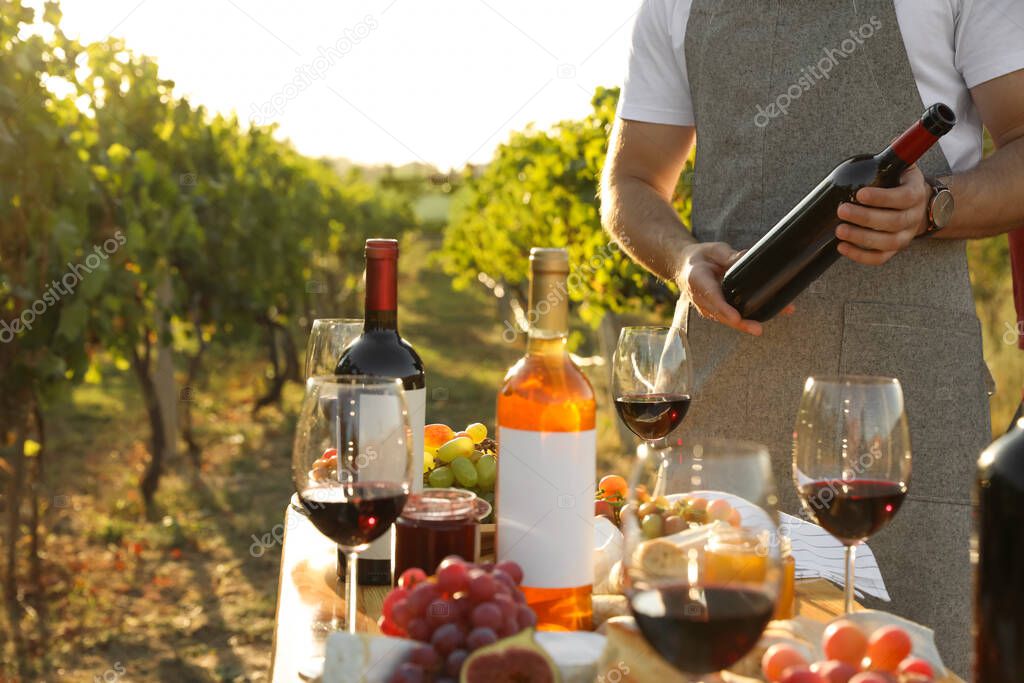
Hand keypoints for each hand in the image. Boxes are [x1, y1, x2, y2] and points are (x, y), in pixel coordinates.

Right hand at [676, 242, 792, 335]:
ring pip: (726, 319)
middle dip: (740, 323)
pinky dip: (745, 320)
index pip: (712, 297)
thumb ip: (727, 255)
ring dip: (745, 325)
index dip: (724, 309)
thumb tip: (746, 256)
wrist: (685, 267)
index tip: (735, 317)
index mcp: (697, 280)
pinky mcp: (716, 310)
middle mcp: (701, 298)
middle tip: (757, 329)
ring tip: (762, 327)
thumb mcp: (713, 250)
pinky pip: (730, 317)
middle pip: (721, 314)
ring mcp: (708, 307)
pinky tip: (765, 319)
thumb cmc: (701, 257)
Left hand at [835, 165, 929, 264]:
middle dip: (864, 218)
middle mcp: (913, 217)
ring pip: (886, 242)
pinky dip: (861, 256)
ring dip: (860, 238)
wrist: (921, 207)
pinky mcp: (894, 250)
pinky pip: (880, 258)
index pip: (902, 198)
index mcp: (915, 194)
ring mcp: (904, 236)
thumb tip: (894, 138)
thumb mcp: (904, 167)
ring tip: (839, 230)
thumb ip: (897, 155)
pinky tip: (841, 248)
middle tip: (842, 210)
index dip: (882, 198)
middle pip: (892, 222)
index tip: (860, 193)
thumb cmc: (902, 184)